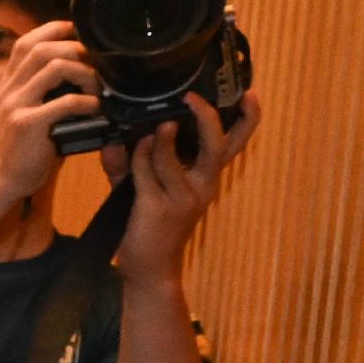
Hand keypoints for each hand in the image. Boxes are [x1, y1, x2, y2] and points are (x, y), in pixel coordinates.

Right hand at [0, 22, 104, 206]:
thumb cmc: (21, 150)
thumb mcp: (26, 113)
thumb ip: (43, 93)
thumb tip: (80, 77)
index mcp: (9, 84)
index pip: (27, 42)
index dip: (55, 30)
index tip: (80, 36)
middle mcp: (9, 89)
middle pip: (43, 48)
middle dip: (76, 50)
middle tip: (97, 66)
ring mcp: (16, 105)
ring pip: (54, 67)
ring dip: (84, 72)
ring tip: (97, 88)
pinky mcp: (28, 124)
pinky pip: (64, 102)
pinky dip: (87, 102)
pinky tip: (95, 109)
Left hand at [103, 85, 259, 283]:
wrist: (150, 268)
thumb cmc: (150, 225)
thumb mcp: (145, 189)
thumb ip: (131, 164)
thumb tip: (113, 139)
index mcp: (208, 178)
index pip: (236, 145)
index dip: (248, 119)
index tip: (249, 94)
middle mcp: (203, 186)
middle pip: (218, 147)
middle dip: (208, 118)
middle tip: (192, 97)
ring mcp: (182, 198)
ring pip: (173, 156)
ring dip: (159, 137)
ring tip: (150, 127)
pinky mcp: (158, 207)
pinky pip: (147, 171)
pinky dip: (138, 155)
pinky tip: (129, 148)